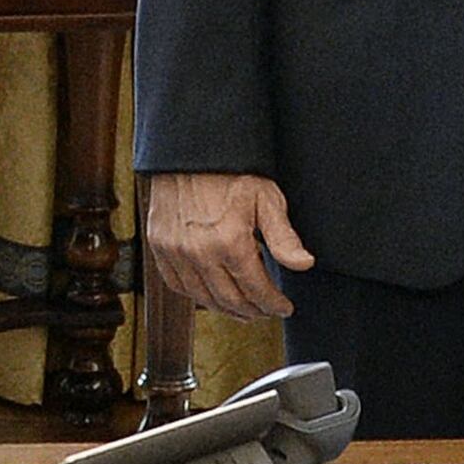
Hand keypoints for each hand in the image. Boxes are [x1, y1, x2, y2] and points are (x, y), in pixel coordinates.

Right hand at [144, 171, 314, 320]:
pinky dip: (196, 295)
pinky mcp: (159, 246)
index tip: (284, 307)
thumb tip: (304, 264)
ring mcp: (175, 251)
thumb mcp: (266, 199)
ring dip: (226, 309)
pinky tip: (211, 294)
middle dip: (254, 311)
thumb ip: (284, 237)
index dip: (274, 304)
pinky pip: (177, 285)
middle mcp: (199, 252)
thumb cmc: (230, 172)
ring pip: (203, 298)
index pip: (256, 290)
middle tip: (266, 310)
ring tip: (243, 308)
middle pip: (230, 300)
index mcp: (230, 242)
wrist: (189, 153)